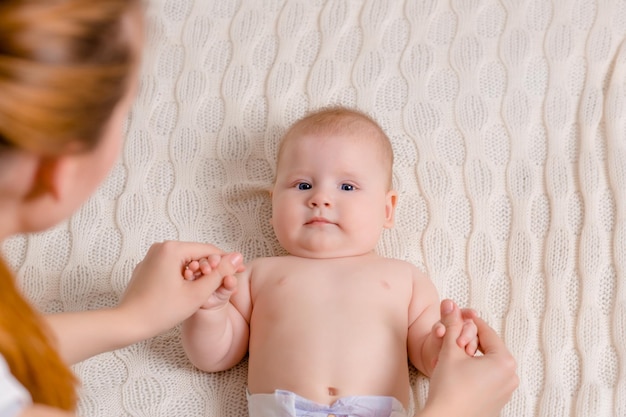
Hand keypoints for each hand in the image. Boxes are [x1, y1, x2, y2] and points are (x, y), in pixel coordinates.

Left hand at [117, 241, 243, 338]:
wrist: (127, 324)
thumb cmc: (160, 311)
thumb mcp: (197, 293)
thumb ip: (220, 273)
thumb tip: (237, 257)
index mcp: (172, 248)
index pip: (208, 250)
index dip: (226, 262)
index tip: (238, 272)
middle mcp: (160, 247)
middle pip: (196, 255)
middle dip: (211, 269)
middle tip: (224, 284)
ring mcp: (151, 257)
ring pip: (184, 262)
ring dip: (197, 274)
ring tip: (205, 291)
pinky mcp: (147, 268)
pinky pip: (171, 268)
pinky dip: (182, 277)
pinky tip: (187, 292)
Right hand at [422, 300, 517, 416]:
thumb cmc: (449, 390)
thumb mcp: (450, 350)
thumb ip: (452, 325)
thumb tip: (451, 306)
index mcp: (505, 362)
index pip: (487, 332)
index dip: (469, 321)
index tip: (458, 316)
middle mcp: (510, 377)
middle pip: (489, 348)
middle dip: (470, 340)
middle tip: (453, 338)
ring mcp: (505, 392)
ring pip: (488, 364)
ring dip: (472, 356)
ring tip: (453, 356)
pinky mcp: (497, 403)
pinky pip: (488, 379)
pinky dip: (475, 372)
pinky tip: (458, 374)